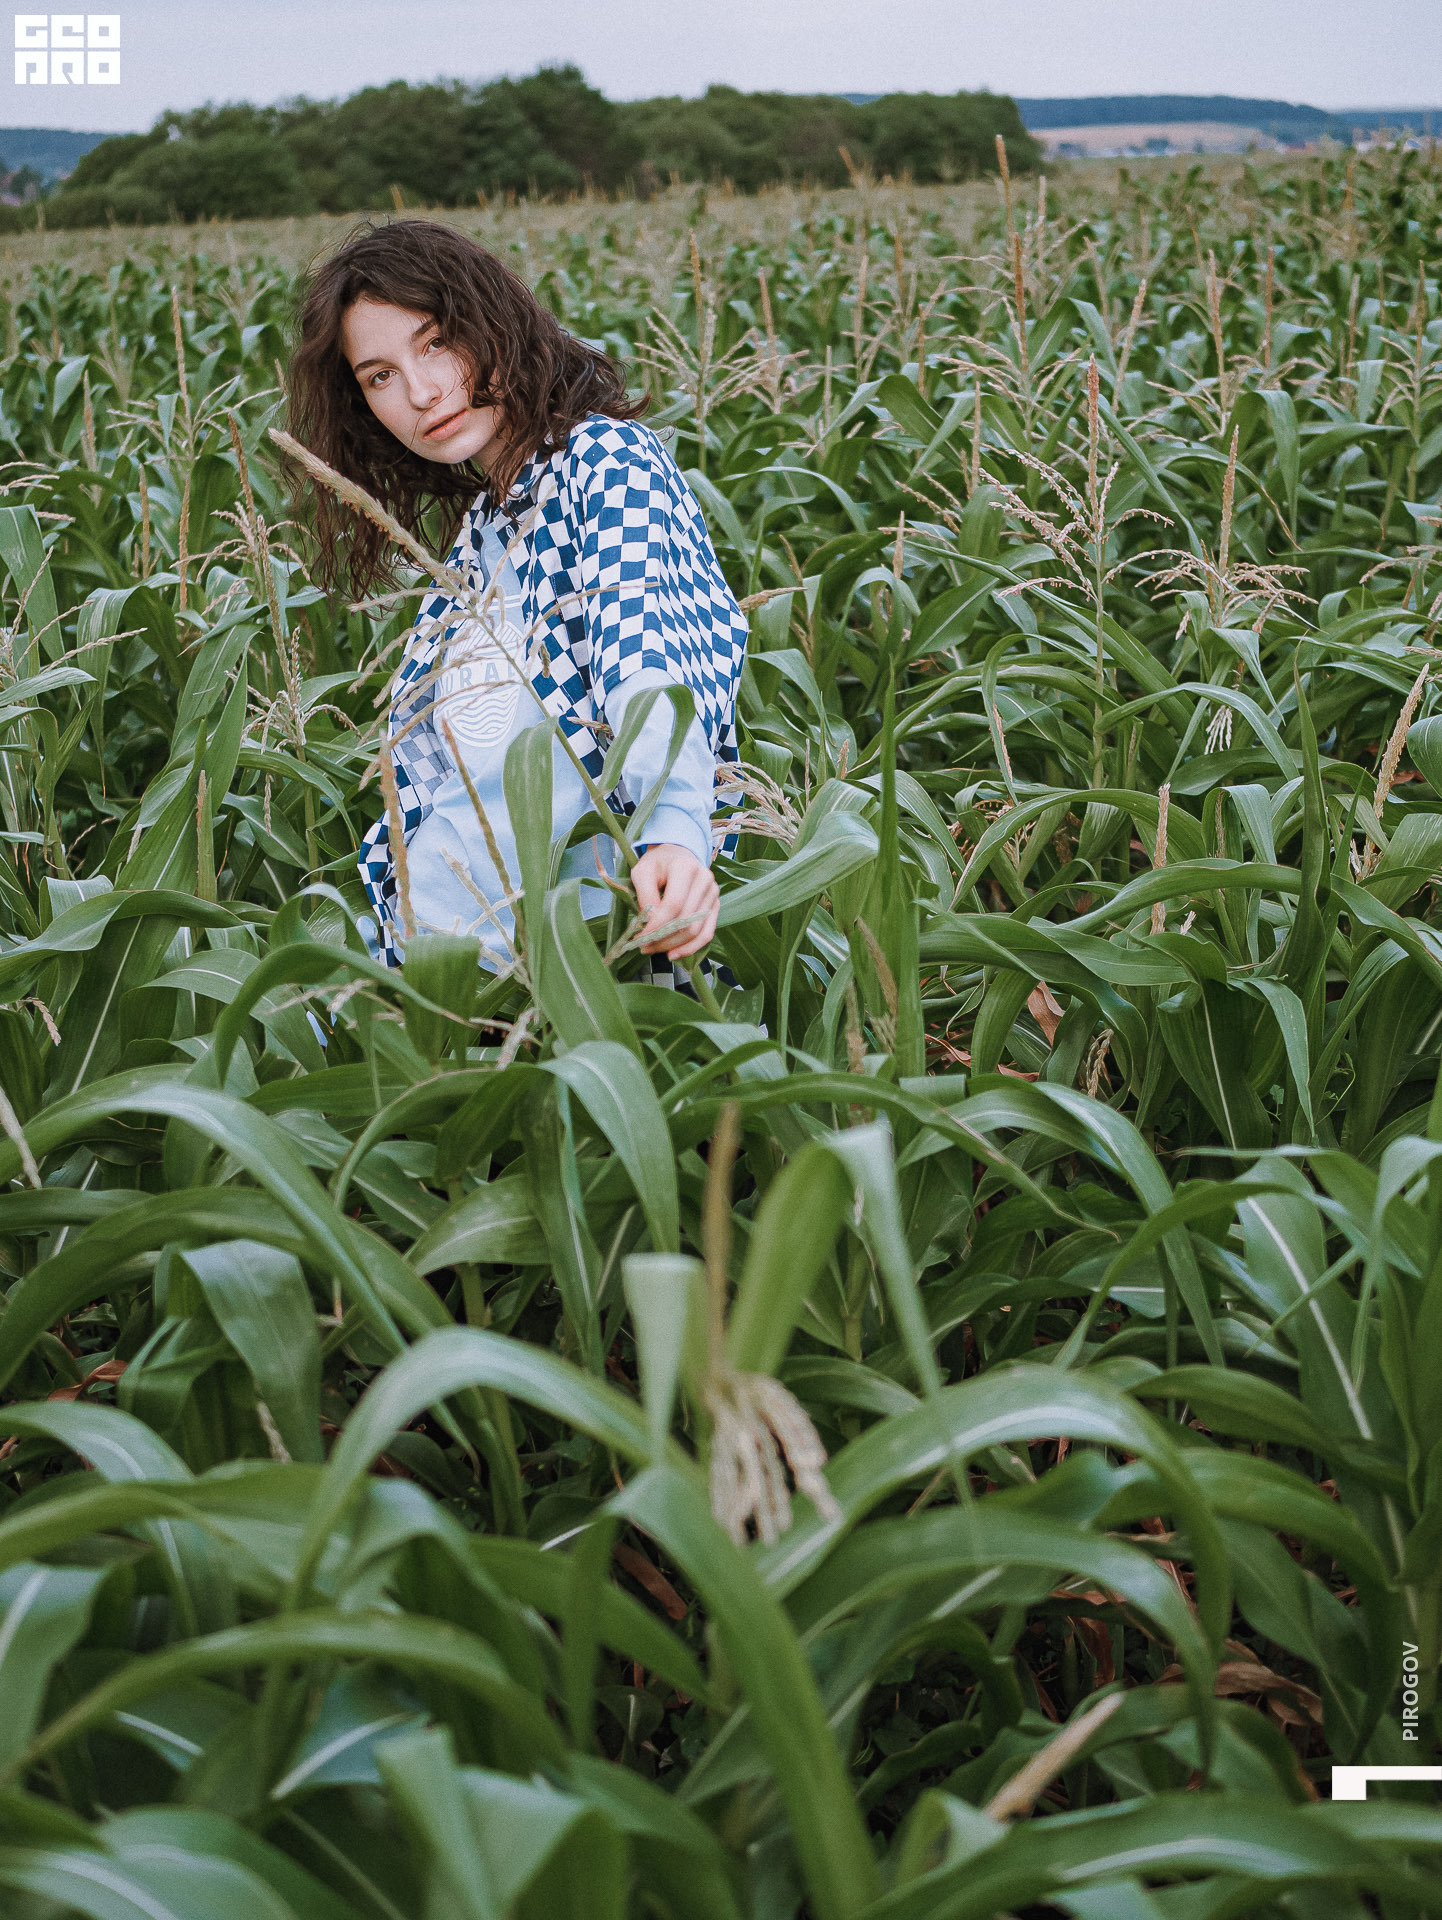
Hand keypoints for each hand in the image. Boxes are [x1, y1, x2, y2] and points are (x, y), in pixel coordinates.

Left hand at [631, 843, 719, 959]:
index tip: (640, 938)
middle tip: (643, 947)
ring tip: (654, 950)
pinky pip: (707, 933)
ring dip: (674, 945)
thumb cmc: (657, 864)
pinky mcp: (715, 906)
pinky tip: (675, 954)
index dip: (657, 925)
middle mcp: (705, 880)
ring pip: (696, 930)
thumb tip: (651, 924)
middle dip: (663, 939)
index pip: (674, 904)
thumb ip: (645, 896)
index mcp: (686, 868)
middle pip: (686, 920)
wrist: (678, 855)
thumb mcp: (642, 872)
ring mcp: (713, 894)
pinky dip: (691, 947)